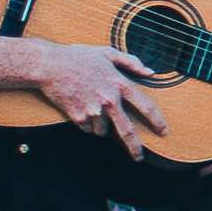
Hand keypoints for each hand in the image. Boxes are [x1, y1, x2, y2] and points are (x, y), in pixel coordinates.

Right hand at [32, 42, 169, 157]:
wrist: (49, 65)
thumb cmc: (77, 57)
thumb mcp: (107, 53)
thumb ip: (131, 62)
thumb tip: (150, 72)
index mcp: (119, 84)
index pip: (145, 106)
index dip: (157, 121)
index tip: (163, 131)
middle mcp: (109, 99)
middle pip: (127, 130)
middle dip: (135, 147)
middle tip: (139, 157)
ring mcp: (93, 110)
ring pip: (102, 130)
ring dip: (100, 127)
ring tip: (92, 110)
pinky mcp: (78, 116)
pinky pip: (87, 129)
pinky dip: (86, 124)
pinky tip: (80, 109)